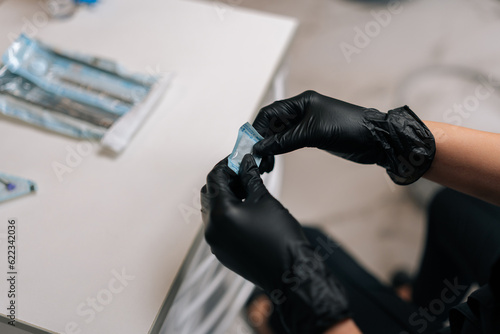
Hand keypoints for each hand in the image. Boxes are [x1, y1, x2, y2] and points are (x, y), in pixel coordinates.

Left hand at [201, 154, 349, 333]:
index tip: (239, 159)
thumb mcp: (265, 200)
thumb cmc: (281, 238)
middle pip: (209, 193)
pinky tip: (244, 210)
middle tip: (242, 172)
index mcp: (220, 213)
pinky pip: (217, 227)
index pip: (214, 178)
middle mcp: (211, 228)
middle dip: (223, 180)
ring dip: (224, 197)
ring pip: (211, 210)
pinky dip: (226, 214)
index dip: (226, 164)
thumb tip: (246, 163)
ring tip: (245, 190)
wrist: (290, 273)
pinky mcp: (221, 252)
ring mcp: (214, 242)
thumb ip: (250, 178)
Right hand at [252, 90, 434, 184]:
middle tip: (255, 158)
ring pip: (279, 134)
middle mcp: (302, 111)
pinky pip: (289, 141)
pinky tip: (274, 160)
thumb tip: (261, 147)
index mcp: (301, 102)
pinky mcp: (312, 136)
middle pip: (272, 124)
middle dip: (261, 140)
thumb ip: (285, 140)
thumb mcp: (313, 133)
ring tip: (264, 163)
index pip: (270, 113)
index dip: (257, 129)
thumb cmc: (348, 128)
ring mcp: (307, 124)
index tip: (250, 145)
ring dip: (269, 147)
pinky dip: (279, 150)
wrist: (375, 140)